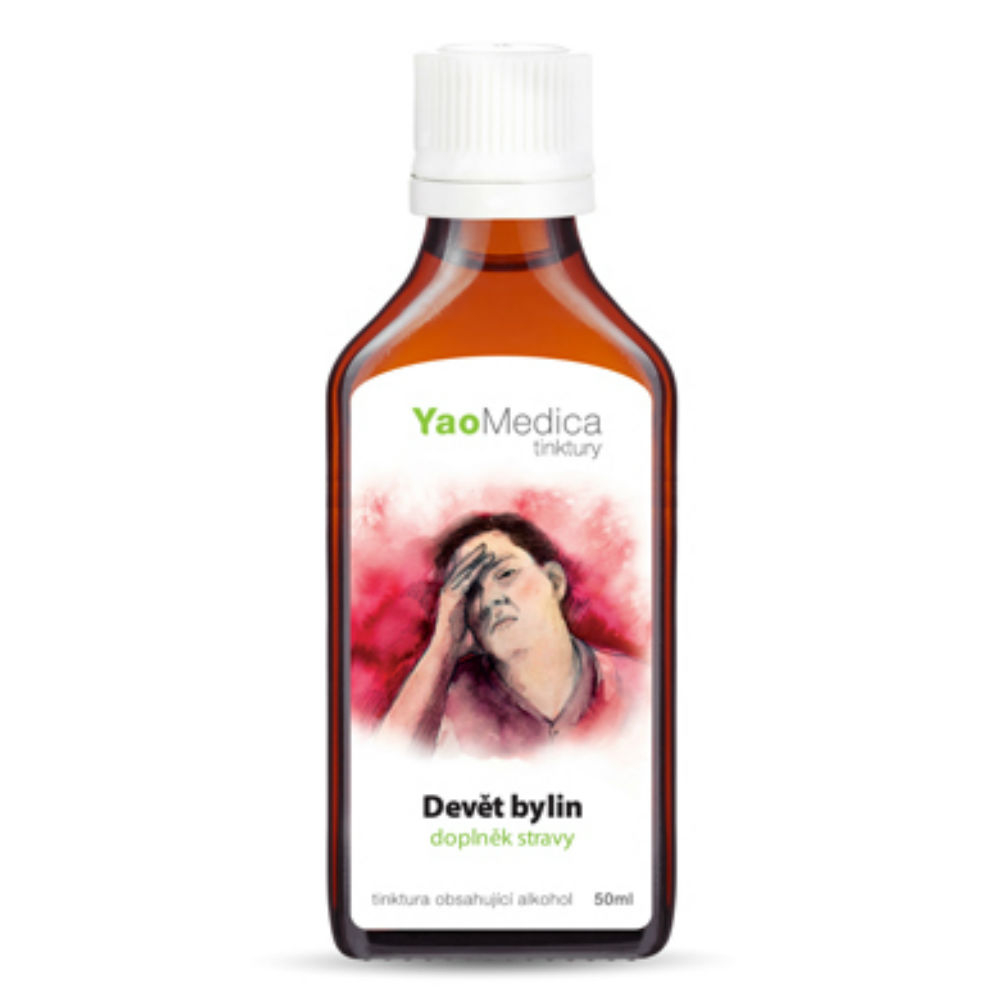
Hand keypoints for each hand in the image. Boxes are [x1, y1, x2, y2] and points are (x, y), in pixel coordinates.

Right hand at [431, 542, 496, 660]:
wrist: (448, 652)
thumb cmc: (464, 644)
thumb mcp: (482, 630)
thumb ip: (493, 627)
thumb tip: (509, 629)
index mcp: (460, 599)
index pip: (471, 578)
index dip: (480, 566)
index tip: (492, 557)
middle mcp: (453, 594)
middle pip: (465, 570)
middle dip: (476, 558)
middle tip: (487, 546)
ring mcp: (449, 595)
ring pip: (462, 572)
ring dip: (473, 560)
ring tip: (484, 550)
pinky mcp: (447, 598)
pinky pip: (459, 581)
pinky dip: (467, 572)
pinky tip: (476, 563)